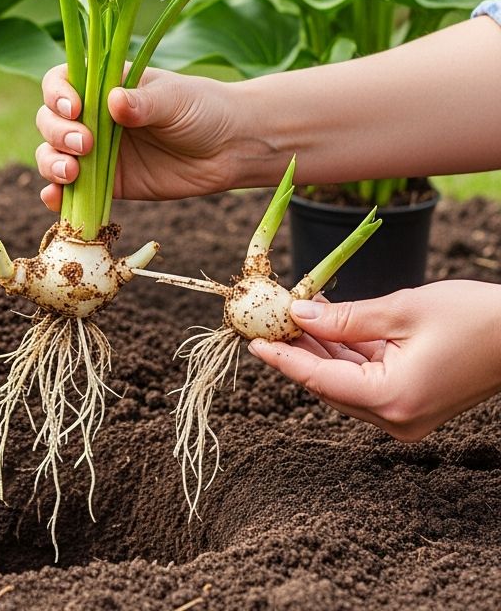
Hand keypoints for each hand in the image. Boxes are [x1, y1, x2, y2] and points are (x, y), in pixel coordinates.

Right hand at [35, 64, 241, 210]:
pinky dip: (56, 195)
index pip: (61, 82)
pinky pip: (70, 190)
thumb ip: (143, 103)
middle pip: (50, 120)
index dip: (57, 94)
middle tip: (87, 145)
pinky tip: (57, 199)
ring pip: (52, 154)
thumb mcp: (175, 99)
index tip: (75, 108)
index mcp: (104, 85)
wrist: (229, 148)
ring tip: (71, 173)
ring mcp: (96, 151)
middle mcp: (93, 117)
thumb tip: (113, 102)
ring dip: (52, 163)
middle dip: (58, 133)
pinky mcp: (105, 184)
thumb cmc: (202, 109)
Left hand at [248, 280, 500, 440]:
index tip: (252, 343)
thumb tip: (298, 315)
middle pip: (327, 383)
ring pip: (344, 380)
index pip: (319, 380)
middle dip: (296, 350)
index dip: (282, 359)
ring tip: (288, 312)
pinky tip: (323, 319)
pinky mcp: (413, 400)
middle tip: (264, 320)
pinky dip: (343, 350)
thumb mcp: (401, 310)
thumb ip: (345, 318)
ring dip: (318, 347)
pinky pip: (365, 377)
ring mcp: (405, 412)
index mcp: (391, 399)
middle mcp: (395, 416)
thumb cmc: (474, 318)